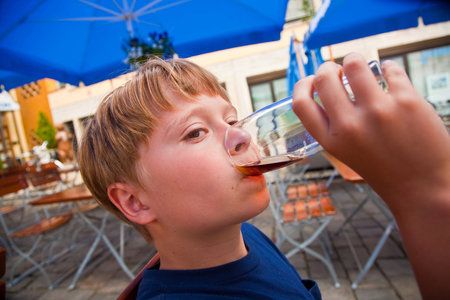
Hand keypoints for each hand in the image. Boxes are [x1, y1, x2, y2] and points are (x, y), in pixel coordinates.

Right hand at [292, 52, 449, 297]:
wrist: (425, 187)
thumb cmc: (384, 169)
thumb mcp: (346, 153)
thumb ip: (333, 125)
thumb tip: (328, 86)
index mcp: (331, 141)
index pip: (300, 103)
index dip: (302, 85)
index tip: (310, 80)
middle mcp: (350, 125)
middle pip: (324, 78)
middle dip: (328, 67)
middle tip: (338, 69)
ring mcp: (378, 111)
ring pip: (354, 63)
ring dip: (354, 59)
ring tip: (362, 66)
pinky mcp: (406, 100)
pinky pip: (390, 69)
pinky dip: (388, 69)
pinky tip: (390, 76)